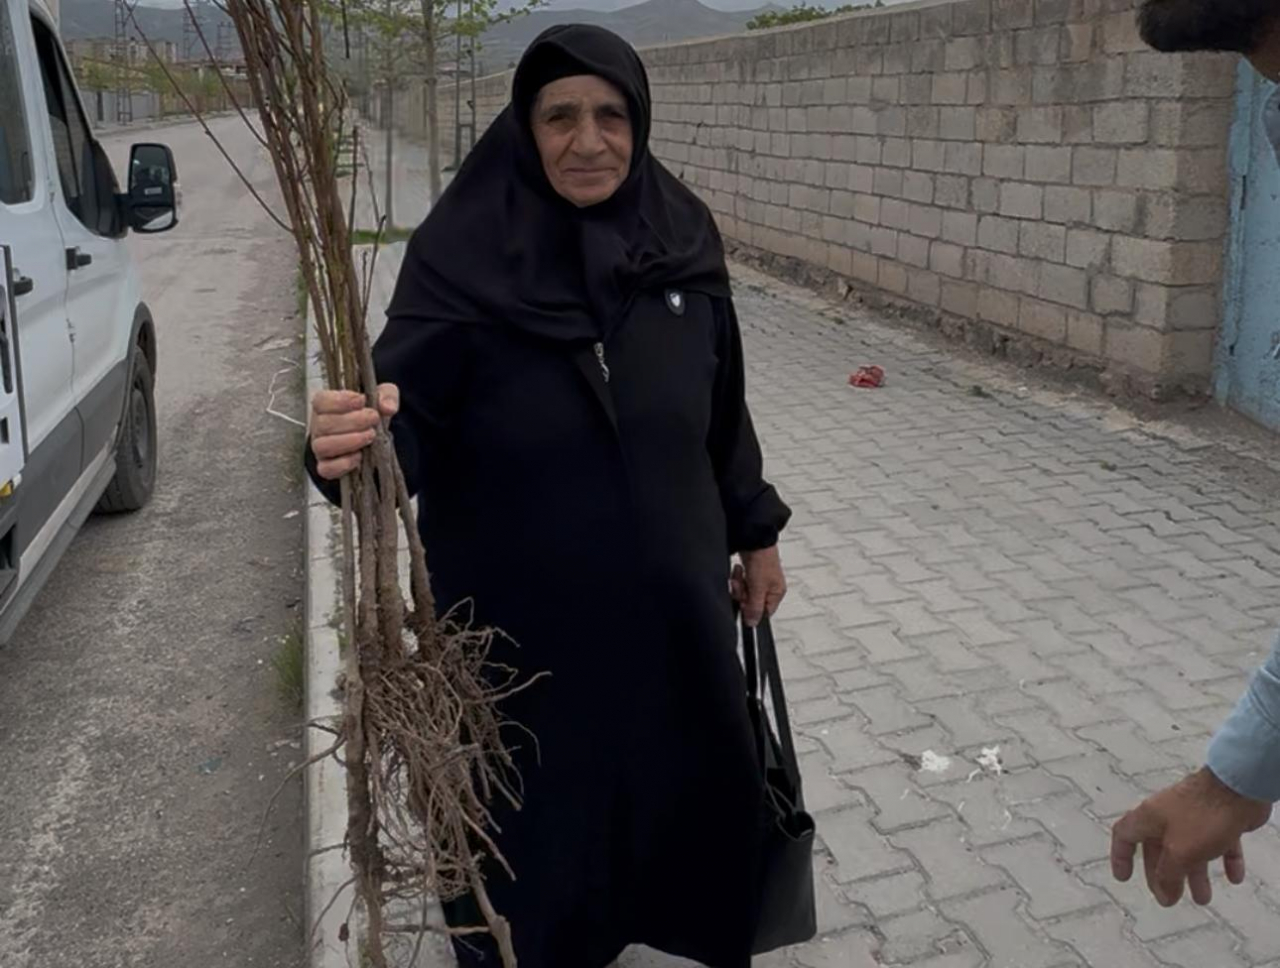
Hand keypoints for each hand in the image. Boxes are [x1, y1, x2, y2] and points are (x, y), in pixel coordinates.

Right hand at [309, 384, 399, 479]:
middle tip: (373, 419)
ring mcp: (320, 448)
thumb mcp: (382, 398)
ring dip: (348, 441)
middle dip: (353, 421)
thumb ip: (387, 395)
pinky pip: (325, 469)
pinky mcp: (326, 466)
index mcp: (326, 406)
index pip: (321, 401)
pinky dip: (342, 464)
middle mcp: (318, 426)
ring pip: (322, 446)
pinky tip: (359, 456)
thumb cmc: (370, 413)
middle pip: (323, 424)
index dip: (339, 401)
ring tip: (370, 436)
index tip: (361, 400)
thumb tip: (387, 407)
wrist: (374, 436)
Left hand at [731, 546, 786, 627]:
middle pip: (751, 603)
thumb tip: (752, 623)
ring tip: (740, 575)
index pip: (763, 612)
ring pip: (744, 593)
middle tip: (742, 586)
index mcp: (776, 593)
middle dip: (743, 594)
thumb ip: (754, 608)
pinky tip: (739, 570)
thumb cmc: (762, 559)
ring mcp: (758, 580)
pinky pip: (740, 583)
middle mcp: (769, 587)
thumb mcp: (758, 588)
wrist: (753, 539)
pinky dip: (737, 578)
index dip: (751, 609)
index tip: (744, 602)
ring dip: (739, 585)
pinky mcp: (750, 573)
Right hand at [1111, 767, 1272, 906]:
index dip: (1120, 857)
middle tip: (1170, 898)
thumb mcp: (1179, 852)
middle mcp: (1166, 815)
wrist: (1238, 786)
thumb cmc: (1200, 818)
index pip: (1123, 835)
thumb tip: (1164, 895)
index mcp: (1149, 817)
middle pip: (1158, 848)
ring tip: (1204, 899)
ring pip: (1189, 849)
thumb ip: (1168, 875)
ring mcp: (1194, 815)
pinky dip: (1223, 860)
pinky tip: (1234, 877)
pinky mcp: (1219, 817)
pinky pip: (1217, 843)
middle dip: (1164, 875)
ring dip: (1195, 874)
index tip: (1124, 878)